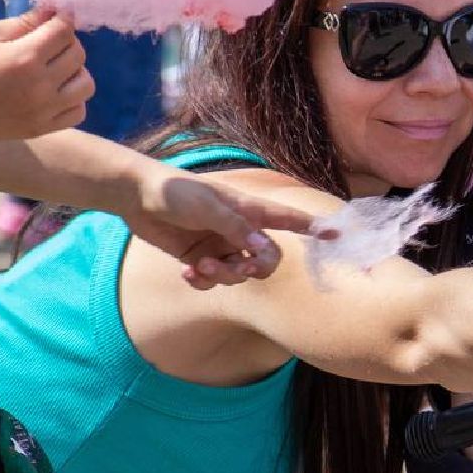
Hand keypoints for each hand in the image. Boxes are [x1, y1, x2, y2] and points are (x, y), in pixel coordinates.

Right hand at [0, 8, 92, 142]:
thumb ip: (25, 21)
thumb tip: (55, 6)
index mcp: (24, 58)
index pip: (64, 30)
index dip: (63, 17)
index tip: (57, 14)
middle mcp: (39, 86)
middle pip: (78, 54)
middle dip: (67, 41)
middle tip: (48, 40)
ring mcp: (43, 111)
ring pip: (85, 84)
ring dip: (75, 70)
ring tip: (54, 67)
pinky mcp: (41, 129)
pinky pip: (78, 111)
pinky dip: (73, 98)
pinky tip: (54, 90)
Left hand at [126, 166, 321, 288]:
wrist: (135, 196)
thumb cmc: (175, 191)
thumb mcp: (208, 207)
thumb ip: (237, 229)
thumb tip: (265, 250)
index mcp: (248, 210)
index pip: (288, 219)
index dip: (312, 227)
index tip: (337, 233)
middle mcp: (239, 229)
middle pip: (267, 259)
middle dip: (255, 268)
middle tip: (240, 268)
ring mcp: (220, 245)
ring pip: (238, 274)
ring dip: (222, 276)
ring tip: (200, 267)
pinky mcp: (200, 258)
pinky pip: (213, 281)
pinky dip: (204, 282)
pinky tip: (188, 274)